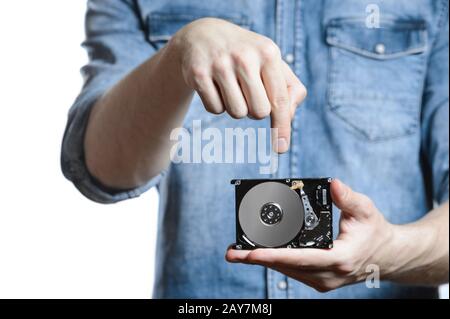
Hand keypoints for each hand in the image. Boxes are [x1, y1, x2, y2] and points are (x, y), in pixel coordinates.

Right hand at [171, 18, 306, 152]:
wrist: (203, 35)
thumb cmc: (246, 55)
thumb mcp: (271, 63)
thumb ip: (290, 89)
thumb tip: (288, 118)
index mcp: (268, 53)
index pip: (279, 100)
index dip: (282, 127)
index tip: (281, 149)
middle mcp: (244, 57)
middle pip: (258, 112)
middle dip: (255, 110)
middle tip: (248, 92)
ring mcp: (219, 65)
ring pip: (237, 113)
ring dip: (236, 107)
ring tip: (231, 86)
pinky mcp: (198, 74)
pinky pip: (215, 109)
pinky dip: (217, 104)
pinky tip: (214, 85)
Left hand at [226, 179, 396, 291]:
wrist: (387, 256)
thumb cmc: (374, 232)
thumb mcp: (365, 210)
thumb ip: (348, 197)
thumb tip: (332, 183)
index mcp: (339, 259)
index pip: (300, 258)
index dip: (273, 255)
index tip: (251, 252)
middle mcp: (327, 275)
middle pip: (285, 268)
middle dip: (256, 259)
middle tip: (231, 252)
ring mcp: (322, 281)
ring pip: (285, 272)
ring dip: (261, 261)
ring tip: (237, 252)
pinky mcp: (318, 280)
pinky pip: (291, 272)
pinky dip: (273, 262)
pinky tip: (257, 254)